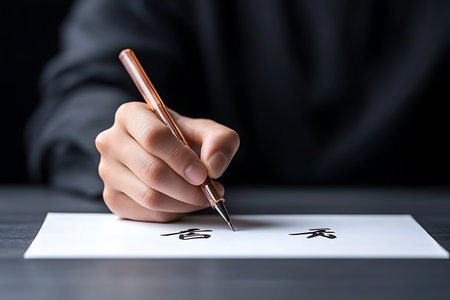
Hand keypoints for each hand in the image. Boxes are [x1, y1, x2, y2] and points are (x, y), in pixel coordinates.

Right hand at [95, 102, 239, 221]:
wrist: (168, 156)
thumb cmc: (183, 140)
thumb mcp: (208, 132)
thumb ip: (220, 141)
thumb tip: (213, 165)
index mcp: (130, 115)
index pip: (154, 138)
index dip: (181, 159)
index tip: (202, 174)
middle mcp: (111, 141)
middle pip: (152, 171)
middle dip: (187, 187)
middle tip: (208, 191)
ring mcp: (107, 171)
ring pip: (149, 196)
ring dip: (183, 202)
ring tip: (202, 196)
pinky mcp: (111, 197)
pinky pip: (146, 213)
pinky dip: (172, 212)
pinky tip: (183, 202)